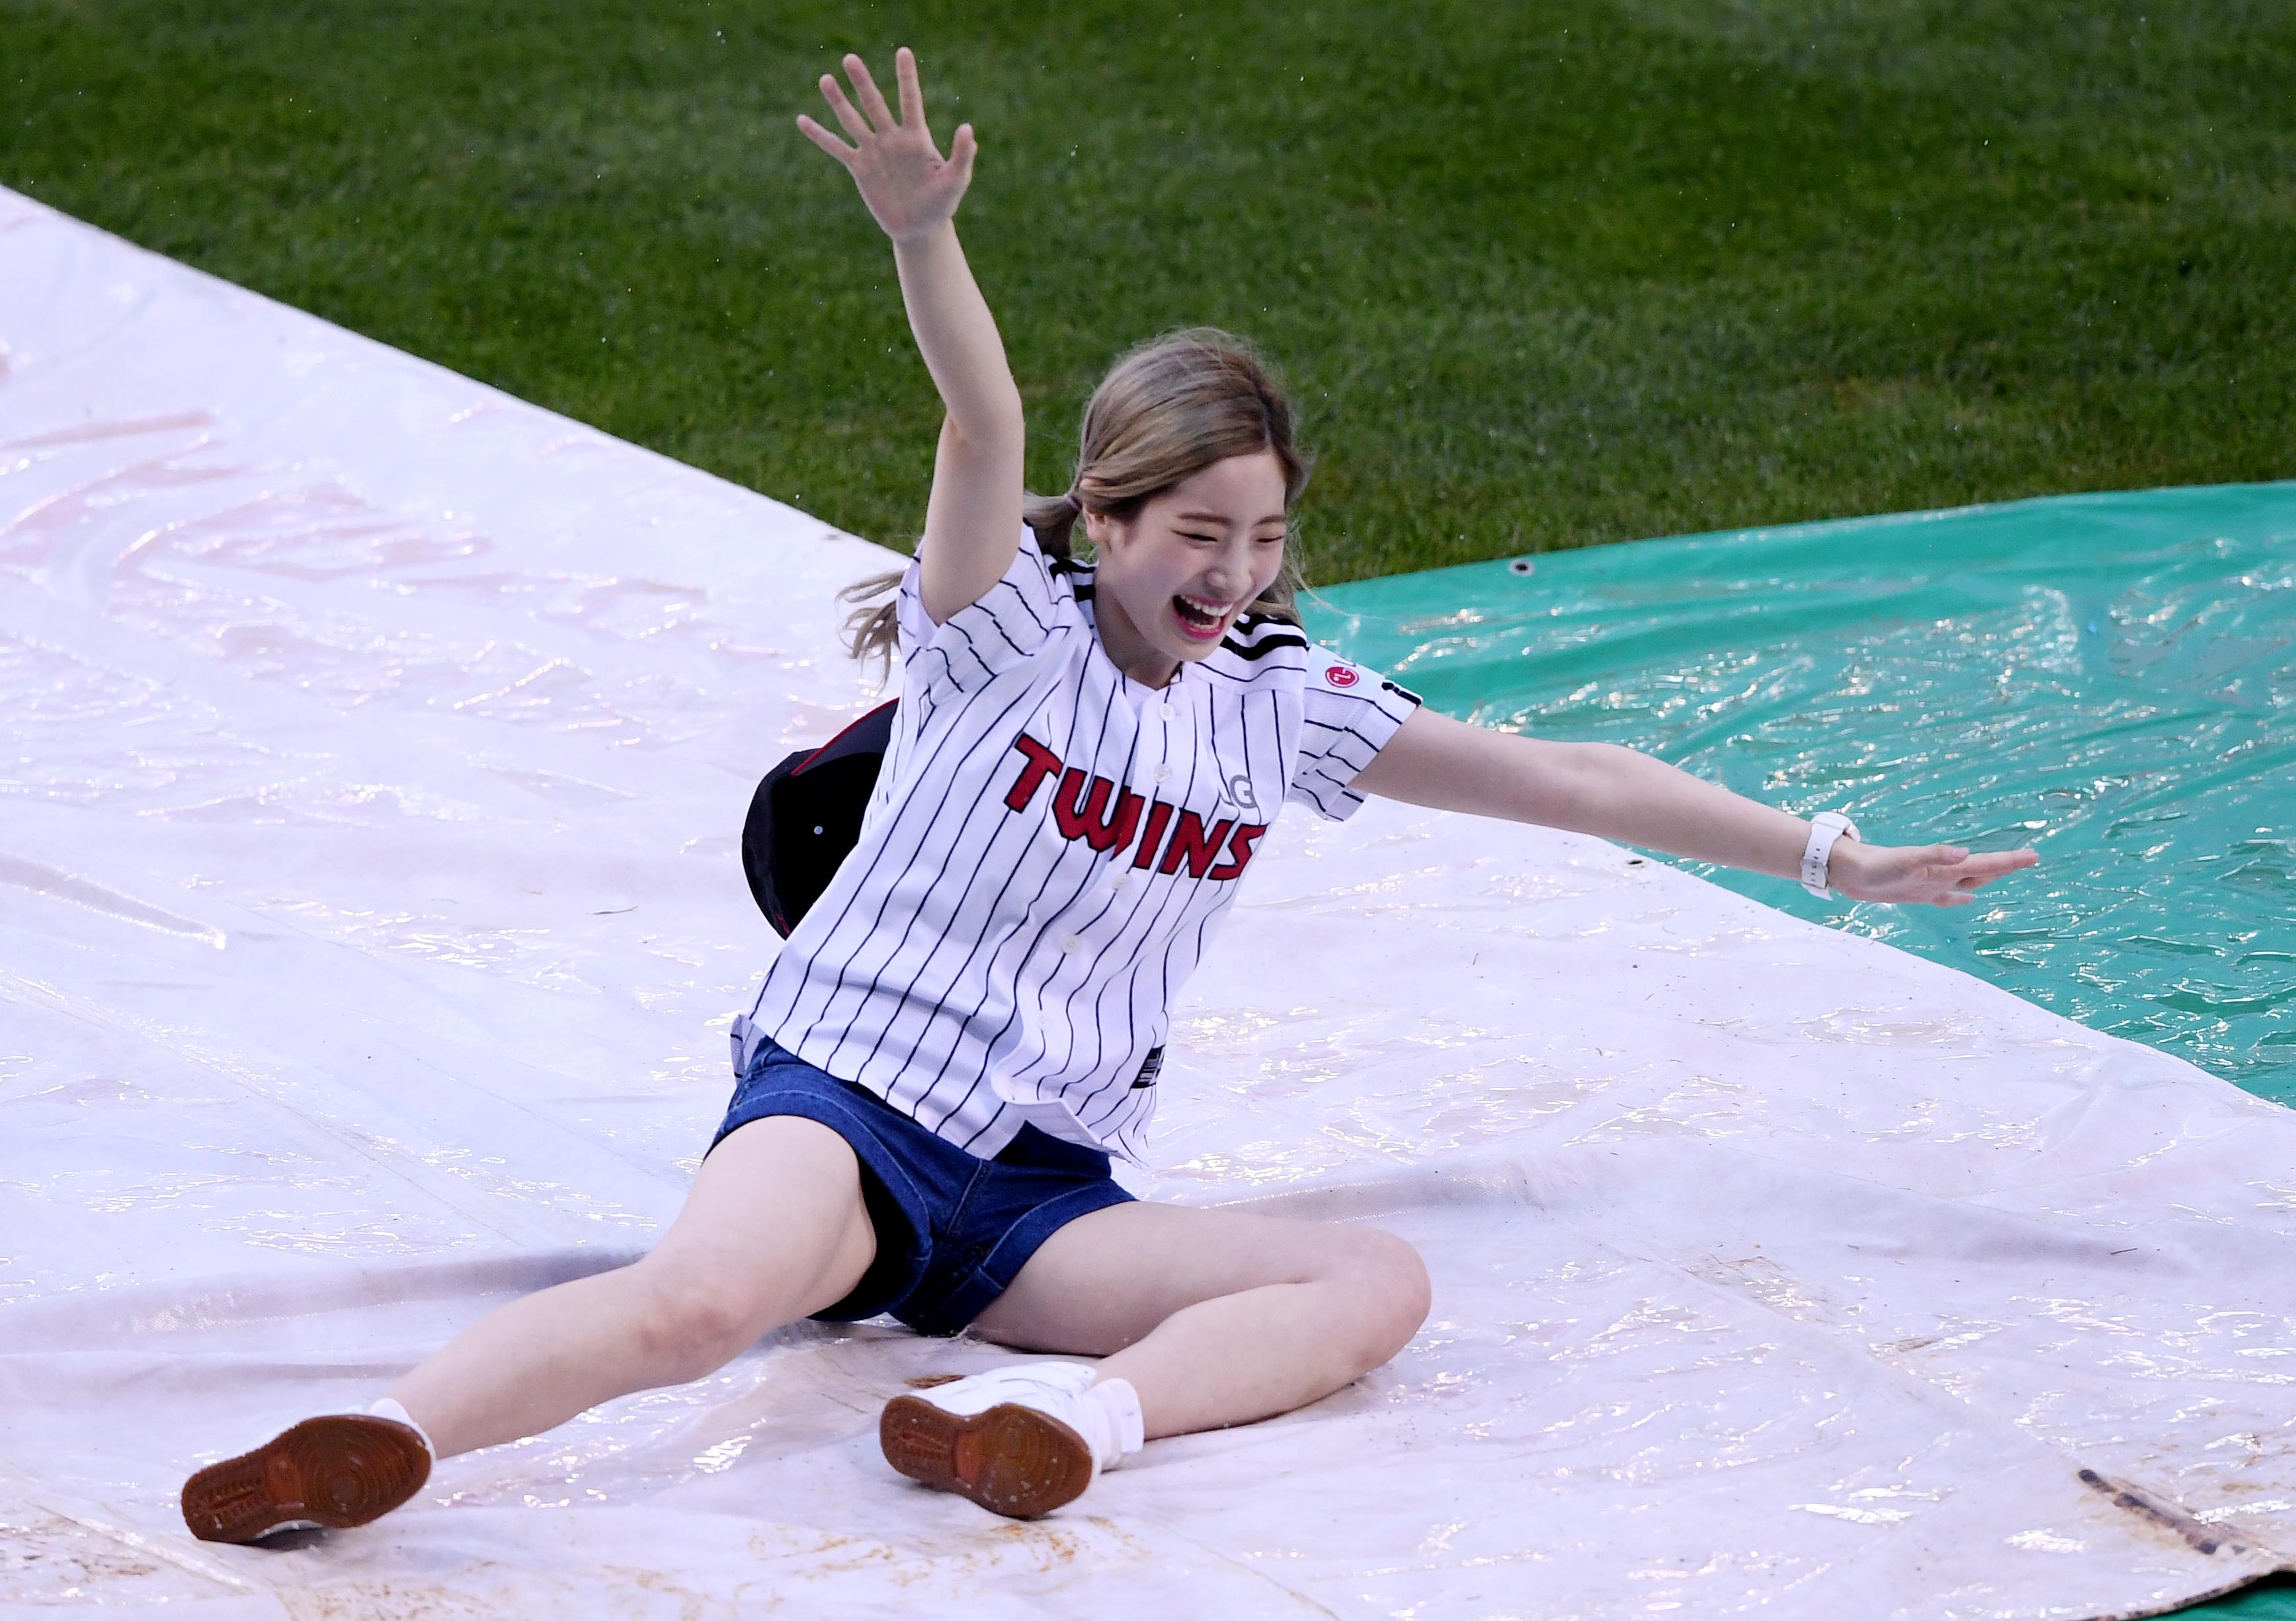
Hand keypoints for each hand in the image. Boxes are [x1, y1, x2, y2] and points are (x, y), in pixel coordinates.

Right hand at [797, 47, 976, 244]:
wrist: (920, 228)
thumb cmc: (941, 203)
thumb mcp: (956, 180)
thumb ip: (962, 155)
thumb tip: (968, 128)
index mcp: (916, 137)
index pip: (910, 101)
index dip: (906, 78)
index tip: (903, 52)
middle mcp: (892, 138)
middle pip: (875, 104)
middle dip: (863, 83)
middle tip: (850, 59)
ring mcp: (874, 151)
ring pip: (852, 120)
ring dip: (838, 101)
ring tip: (825, 79)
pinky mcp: (859, 168)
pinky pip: (836, 148)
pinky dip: (819, 136)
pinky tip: (802, 120)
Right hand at [1827, 838, 2038, 906]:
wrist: (1849, 879)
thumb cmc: (1876, 868)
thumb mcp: (1904, 858)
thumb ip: (1934, 855)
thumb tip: (1964, 853)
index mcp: (1944, 874)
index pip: (1984, 866)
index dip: (2009, 861)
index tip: (2034, 855)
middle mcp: (1942, 883)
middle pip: (1982, 875)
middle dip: (2005, 867)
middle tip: (2029, 858)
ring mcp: (1931, 888)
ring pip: (1969, 882)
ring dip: (1988, 876)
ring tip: (2005, 870)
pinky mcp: (1918, 888)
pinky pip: (1949, 891)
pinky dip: (1962, 891)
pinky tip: (1968, 895)